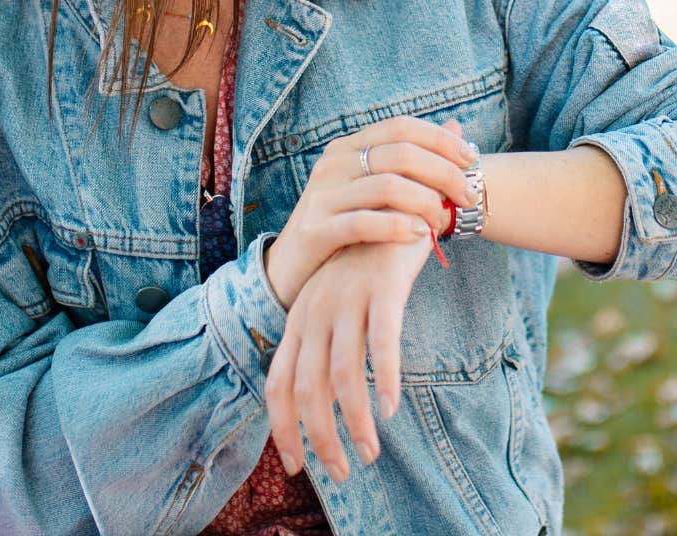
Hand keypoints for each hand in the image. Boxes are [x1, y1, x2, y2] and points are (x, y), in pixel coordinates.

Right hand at [264, 116, 474, 308]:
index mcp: (347, 147)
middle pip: (401, 154)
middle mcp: (333, 163)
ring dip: (426, 203)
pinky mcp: (316, 230)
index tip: (471, 160)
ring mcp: (321, 195)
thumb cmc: (344, 227)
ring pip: (387, 186)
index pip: (401, 127)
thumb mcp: (374, 189)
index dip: (441, 140)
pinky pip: (363, 223)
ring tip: (443, 222)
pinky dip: (398, 226)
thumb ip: (412, 161)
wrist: (291, 270)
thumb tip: (458, 127)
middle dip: (444, 173)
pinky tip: (419, 235)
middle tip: (467, 197)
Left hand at [265, 234, 433, 483]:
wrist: (399, 204)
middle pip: (306, 389)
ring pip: (342, 374)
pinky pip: (381, 342)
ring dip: (354, 421)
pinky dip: (384, 380)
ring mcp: (347, 300)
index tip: (298, 467)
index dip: (283, 430)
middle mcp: (316, 313)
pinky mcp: (382, 289)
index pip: (277, 385)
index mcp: (299, 320)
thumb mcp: (334, 304)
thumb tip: (322, 404)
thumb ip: (325, 346)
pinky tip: (391, 407)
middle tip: (343, 471)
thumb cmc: (367, 266)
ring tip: (371, 450)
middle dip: (320, 438)